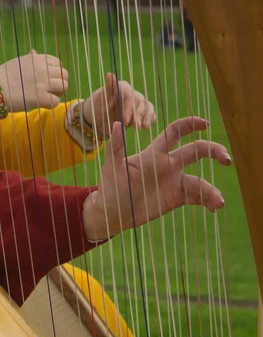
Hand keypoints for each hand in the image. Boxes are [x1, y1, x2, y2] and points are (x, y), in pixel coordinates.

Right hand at [0, 49, 68, 111]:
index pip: (58, 63)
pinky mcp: (40, 98)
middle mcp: (43, 69)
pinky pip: (56, 101)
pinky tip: (43, 104)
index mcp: (37, 59)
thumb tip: (34, 52)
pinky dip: (51, 104)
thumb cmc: (3, 75)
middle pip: (64, 75)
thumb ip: (29, 58)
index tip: (49, 78)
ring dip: (57, 93)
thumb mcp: (17, 62)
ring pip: (64, 87)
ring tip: (47, 97)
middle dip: (59, 82)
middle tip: (51, 89)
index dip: (56, 72)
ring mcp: (43, 83)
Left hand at [82, 73, 155, 138]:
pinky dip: (151, 119)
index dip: (129, 109)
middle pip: (140, 103)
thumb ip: (108, 88)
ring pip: (148, 107)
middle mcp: (133, 94)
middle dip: (138, 115)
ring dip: (147, 117)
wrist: (97, 119)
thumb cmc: (97, 107)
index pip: (130, 97)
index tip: (125, 120)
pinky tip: (147, 126)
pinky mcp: (141, 113)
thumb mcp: (99, 99)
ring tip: (144, 127)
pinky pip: (151, 114)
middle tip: (135, 127)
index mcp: (123, 88)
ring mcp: (138, 104)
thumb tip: (110, 74)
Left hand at [82, 117, 231, 241]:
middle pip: (196, 151)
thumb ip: (116, 147)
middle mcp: (168, 165)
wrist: (112, 213)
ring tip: (218, 201)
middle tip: (226, 159)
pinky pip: (197, 197)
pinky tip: (215, 208)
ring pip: (199, 180)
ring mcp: (174, 182)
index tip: (205, 123)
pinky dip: (209, 201)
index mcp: (154, 154)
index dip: (190, 124)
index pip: (175, 132)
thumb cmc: (110, 187)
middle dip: (213, 151)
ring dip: (211, 189)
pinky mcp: (176, 198)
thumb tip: (116, 123)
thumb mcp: (111, 167)